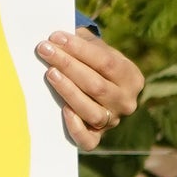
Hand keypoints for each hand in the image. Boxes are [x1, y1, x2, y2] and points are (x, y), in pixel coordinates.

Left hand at [36, 28, 143, 151]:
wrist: (99, 89)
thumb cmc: (93, 63)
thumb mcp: (96, 48)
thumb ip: (82, 41)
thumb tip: (57, 36)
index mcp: (131, 77)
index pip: (106, 62)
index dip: (80, 49)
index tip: (56, 37)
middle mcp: (126, 101)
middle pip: (96, 85)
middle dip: (68, 65)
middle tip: (45, 50)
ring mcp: (113, 121)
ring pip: (92, 111)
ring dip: (69, 91)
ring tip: (50, 73)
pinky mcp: (98, 137)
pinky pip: (88, 140)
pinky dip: (76, 127)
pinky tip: (63, 110)